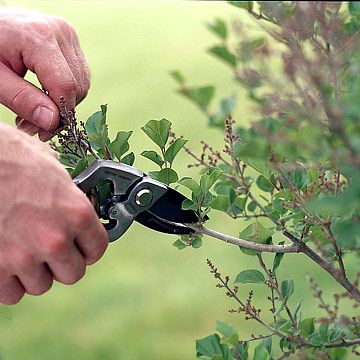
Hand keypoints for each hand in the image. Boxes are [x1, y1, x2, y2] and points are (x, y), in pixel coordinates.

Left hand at [0, 8, 89, 139]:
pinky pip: (79, 76)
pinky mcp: (70, 41)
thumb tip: (52, 121)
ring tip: (37, 112)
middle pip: (76, 86)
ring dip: (64, 104)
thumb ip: (22, 99)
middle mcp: (60, 32)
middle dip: (59, 111)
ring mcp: (68, 35)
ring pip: (81, 84)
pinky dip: (66, 92)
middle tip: (33, 125)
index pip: (64, 85)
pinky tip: (46, 97)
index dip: (59, 114)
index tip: (43, 132)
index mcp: (40, 37)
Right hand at [0, 124, 107, 303]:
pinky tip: (6, 261)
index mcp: (76, 213)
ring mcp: (24, 256)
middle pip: (73, 274)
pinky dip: (9, 282)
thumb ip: (69, 195)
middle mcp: (55, 239)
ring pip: (41, 285)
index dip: (89, 248)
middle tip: (52, 250)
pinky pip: (12, 294)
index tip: (81, 246)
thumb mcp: (53, 168)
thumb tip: (74, 203)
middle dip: (64, 263)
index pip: (97, 249)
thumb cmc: (11, 157)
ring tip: (25, 250)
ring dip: (35, 272)